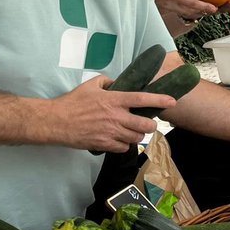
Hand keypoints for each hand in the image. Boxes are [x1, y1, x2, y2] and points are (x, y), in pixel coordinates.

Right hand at [52, 75, 177, 152]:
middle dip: (150, 125)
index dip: (160, 100)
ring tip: (131, 130)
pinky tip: (119, 139)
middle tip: (147, 123)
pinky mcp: (104, 145)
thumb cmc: (72, 102)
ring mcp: (111, 132)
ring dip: (137, 135)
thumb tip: (117, 84)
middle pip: (146, 125)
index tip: (172, 101)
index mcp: (114, 99)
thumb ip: (107, 82)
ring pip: (137, 138)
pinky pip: (124, 148)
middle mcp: (116, 117)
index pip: (143, 99)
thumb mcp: (91, 85)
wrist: (56, 121)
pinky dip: (125, 144)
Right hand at [145, 0, 219, 22]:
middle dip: (204, 7)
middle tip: (214, 8)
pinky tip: (193, 14)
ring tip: (206, 13)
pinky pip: (179, 13)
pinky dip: (188, 14)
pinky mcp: (165, 10)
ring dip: (198, 13)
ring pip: (187, 11)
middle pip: (193, 3)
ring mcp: (169, 5)